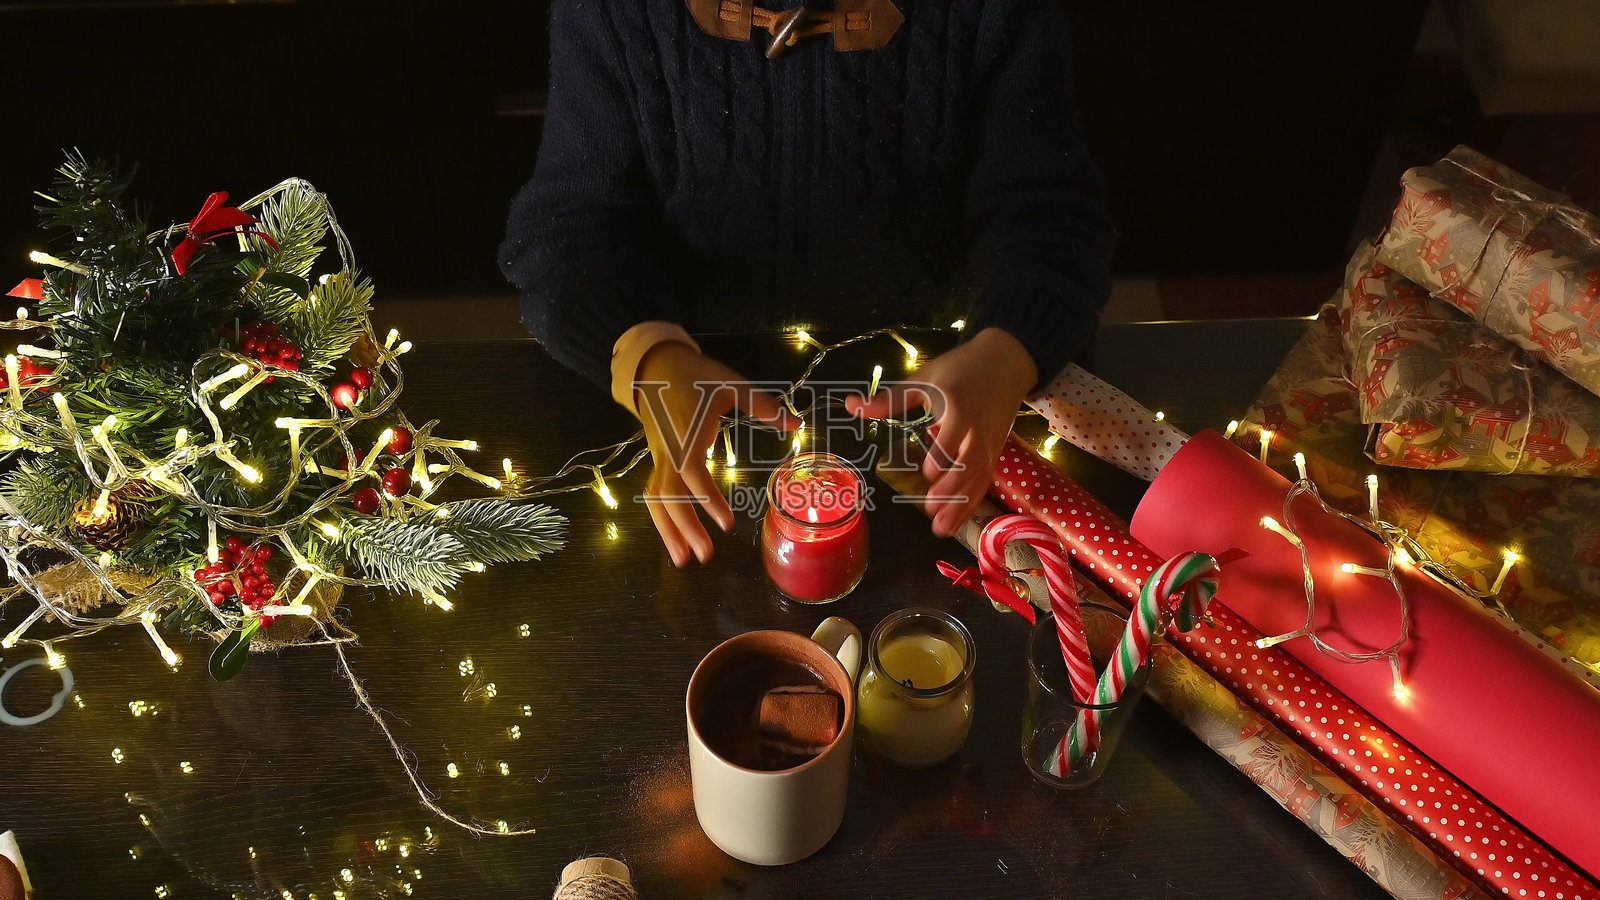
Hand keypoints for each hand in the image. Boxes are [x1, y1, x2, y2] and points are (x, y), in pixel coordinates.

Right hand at [632, 342, 796, 566]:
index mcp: (687, 432)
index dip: (707, 499)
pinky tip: (676, 543)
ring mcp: (660, 458)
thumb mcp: (730, 383)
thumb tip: (796, 423)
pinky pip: (657, 495)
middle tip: (706, 556)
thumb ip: (761, 404)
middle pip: (668, 495)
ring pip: (657, 500)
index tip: (728, 523)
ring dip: (669, 532)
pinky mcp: (658, 462)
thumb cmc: (696, 375)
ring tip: (685, 562)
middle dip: (685, 528)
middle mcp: (669, 451)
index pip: (692, 472)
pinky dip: (664, 521)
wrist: (655, 368)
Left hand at [848, 328, 1037, 536]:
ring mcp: (989, 444)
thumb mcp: (924, 378)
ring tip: (941, 529)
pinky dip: (971, 503)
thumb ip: (890, 399)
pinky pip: (984, 482)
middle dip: (952, 489)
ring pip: (978, 479)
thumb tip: (851, 406)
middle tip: (931, 510)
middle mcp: (978, 430)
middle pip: (970, 463)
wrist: (1006, 363)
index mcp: (960, 407)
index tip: (927, 474)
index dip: (943, 453)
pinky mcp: (995, 453)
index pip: (954, 433)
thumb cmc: (959, 369)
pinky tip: (955, 522)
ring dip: (961, 505)